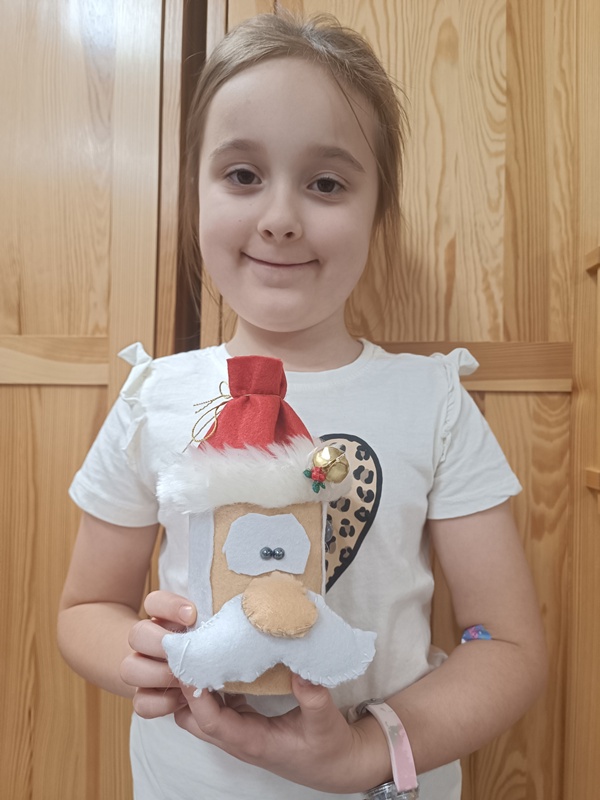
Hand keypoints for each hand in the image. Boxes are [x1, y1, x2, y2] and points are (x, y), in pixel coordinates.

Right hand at [120, 590, 196, 718]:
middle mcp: (146, 641)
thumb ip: (208, 622)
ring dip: (158, 674)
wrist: (185, 670)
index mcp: (161, 617)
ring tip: (185, 679)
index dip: (170, 606)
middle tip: (184, 651)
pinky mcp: (143, 698)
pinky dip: (162, 704)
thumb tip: (225, 621)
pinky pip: (141, 704)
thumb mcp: (205, 628)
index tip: (192, 615)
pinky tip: (182, 699)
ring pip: (129, 669)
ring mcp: (140, 669)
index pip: (154, 601)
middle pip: (137, 634)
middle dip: (160, 642)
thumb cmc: (203, 644)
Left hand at [174, 674, 389, 792]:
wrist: (336, 766)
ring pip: (200, 714)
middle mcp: (239, 739)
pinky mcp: (246, 723)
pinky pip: (217, 706)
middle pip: (192, 720)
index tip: (189, 664)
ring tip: (201, 652)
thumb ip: (313, 696)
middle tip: (189, 654)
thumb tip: (299, 668)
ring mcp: (240, 732)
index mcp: (253, 741)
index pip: (210, 721)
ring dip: (195, 688)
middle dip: (183, 692)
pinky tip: (222, 662)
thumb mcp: (325, 721)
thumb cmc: (328, 748)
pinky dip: (211, 687)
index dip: (195, 695)